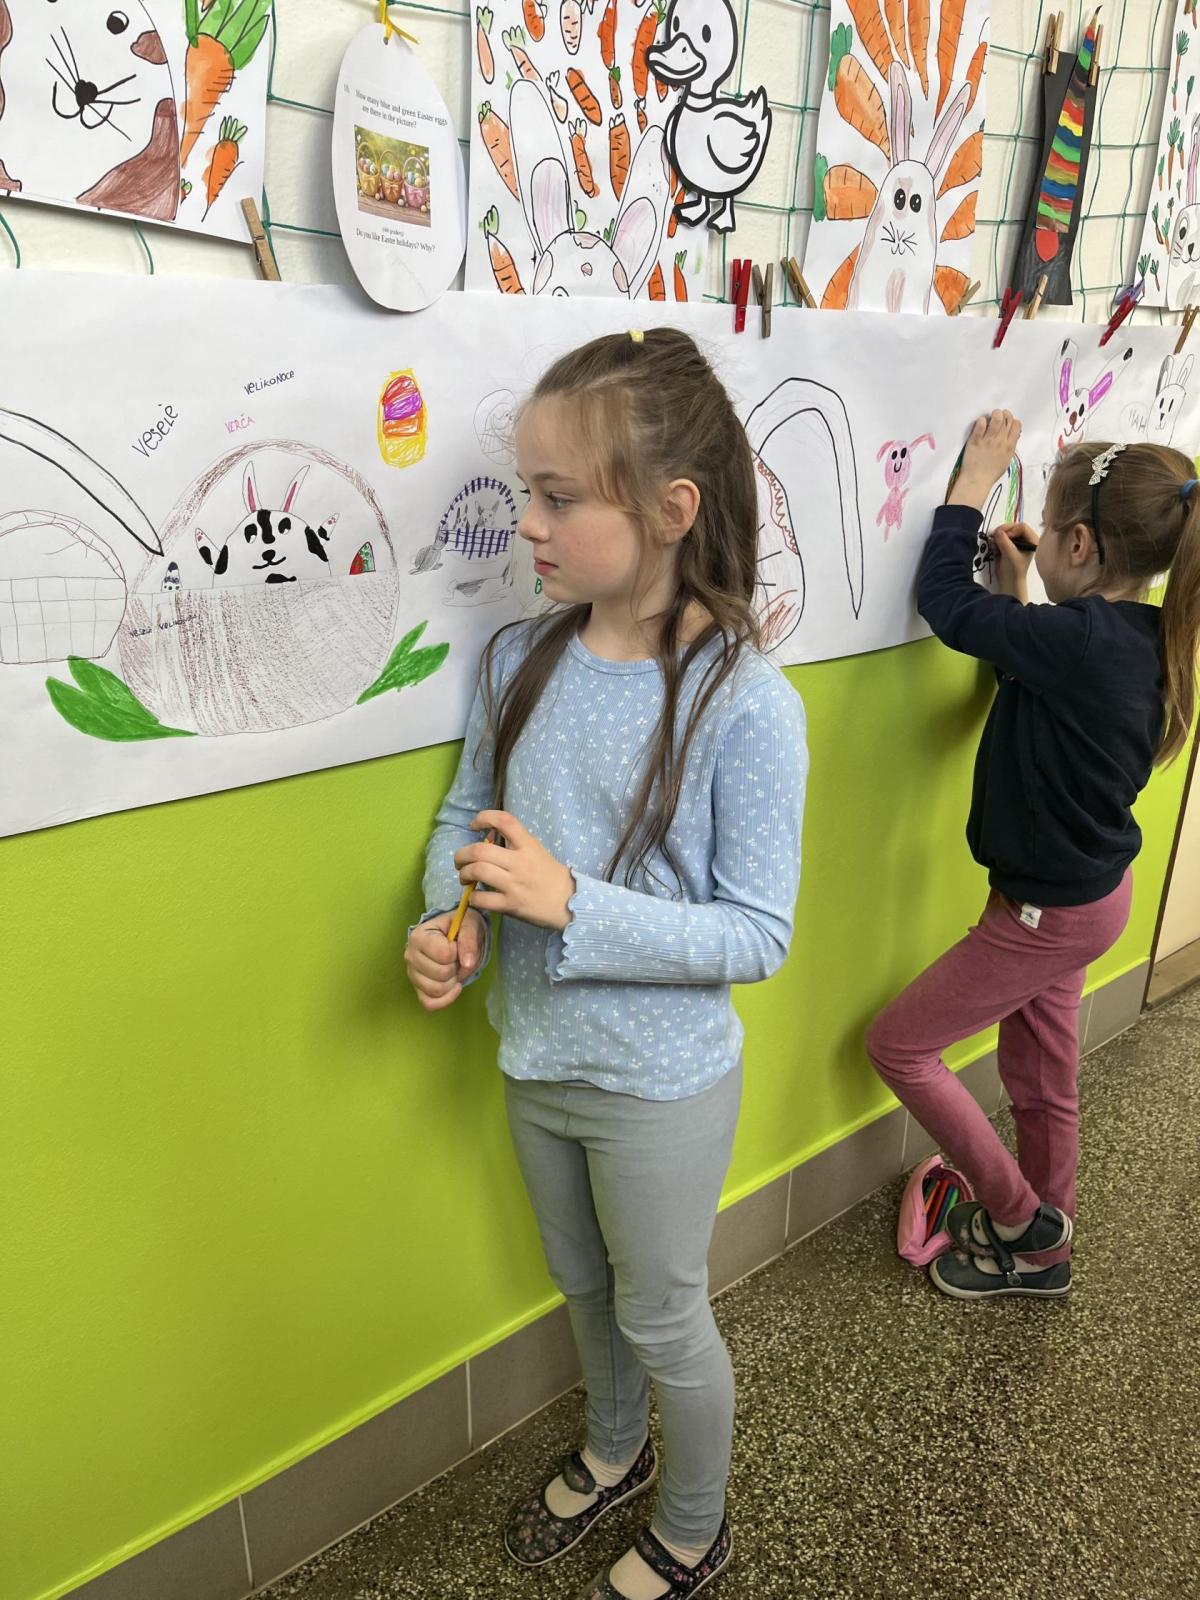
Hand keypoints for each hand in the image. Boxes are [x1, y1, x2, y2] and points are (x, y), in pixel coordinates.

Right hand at [405, 909, 485, 1011]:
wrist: (454, 935)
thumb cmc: (459, 928)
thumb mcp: (469, 924)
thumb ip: (469, 939)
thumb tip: (467, 963)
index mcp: (419, 936)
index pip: (444, 954)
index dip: (457, 952)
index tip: (456, 945)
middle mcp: (410, 955)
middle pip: (440, 974)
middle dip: (455, 968)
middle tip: (456, 959)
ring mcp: (412, 974)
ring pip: (435, 990)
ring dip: (452, 983)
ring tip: (453, 970)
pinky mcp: (417, 989)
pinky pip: (430, 1004)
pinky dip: (446, 1000)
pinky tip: (454, 988)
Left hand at [455, 810, 574, 930]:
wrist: (569, 902)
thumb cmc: (550, 875)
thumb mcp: (536, 851)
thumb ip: (514, 844)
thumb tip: (485, 839)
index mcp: (527, 845)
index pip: (504, 821)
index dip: (484, 817)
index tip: (474, 825)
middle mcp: (519, 863)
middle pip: (479, 851)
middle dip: (461, 855)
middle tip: (460, 861)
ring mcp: (514, 885)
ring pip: (477, 871)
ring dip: (464, 874)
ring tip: (465, 878)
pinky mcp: (510, 905)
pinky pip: (482, 899)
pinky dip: (473, 898)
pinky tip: (475, 897)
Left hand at [948, 410, 1022, 509]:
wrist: (977, 481)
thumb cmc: (992, 472)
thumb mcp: (1006, 460)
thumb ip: (1011, 446)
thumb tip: (1015, 435)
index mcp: (1009, 446)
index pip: (1017, 425)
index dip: (1012, 420)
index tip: (1007, 422)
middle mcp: (1000, 441)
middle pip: (1007, 418)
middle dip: (1004, 414)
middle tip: (997, 417)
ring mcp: (988, 440)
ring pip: (996, 418)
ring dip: (994, 414)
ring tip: (990, 418)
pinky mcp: (975, 441)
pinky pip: (980, 425)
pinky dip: (981, 421)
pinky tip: (980, 423)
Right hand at [992, 522, 1038, 602]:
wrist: (1008, 580)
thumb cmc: (1014, 570)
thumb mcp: (1010, 554)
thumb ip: (1004, 541)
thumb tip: (997, 531)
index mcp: (1032, 540)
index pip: (1022, 526)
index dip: (1011, 530)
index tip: (1004, 538)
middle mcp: (1026, 538)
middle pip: (1014, 526)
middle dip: (1004, 532)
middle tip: (995, 538)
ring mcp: (1017, 540)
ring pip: (1007, 530)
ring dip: (999, 536)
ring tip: (995, 545)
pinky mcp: (1009, 544)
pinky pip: (1002, 536)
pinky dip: (997, 540)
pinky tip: (995, 548)